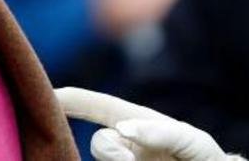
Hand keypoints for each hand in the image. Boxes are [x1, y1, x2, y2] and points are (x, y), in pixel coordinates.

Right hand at [55, 87, 242, 160]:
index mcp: (135, 123)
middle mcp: (124, 145)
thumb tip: (122, 129)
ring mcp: (123, 160)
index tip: (44, 94)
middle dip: (112, 153)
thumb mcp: (191, 141)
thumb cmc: (204, 158)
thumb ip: (162, 132)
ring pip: (106, 156)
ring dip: (122, 160)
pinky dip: (124, 159)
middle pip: (101, 144)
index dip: (68, 98)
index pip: (97, 105)